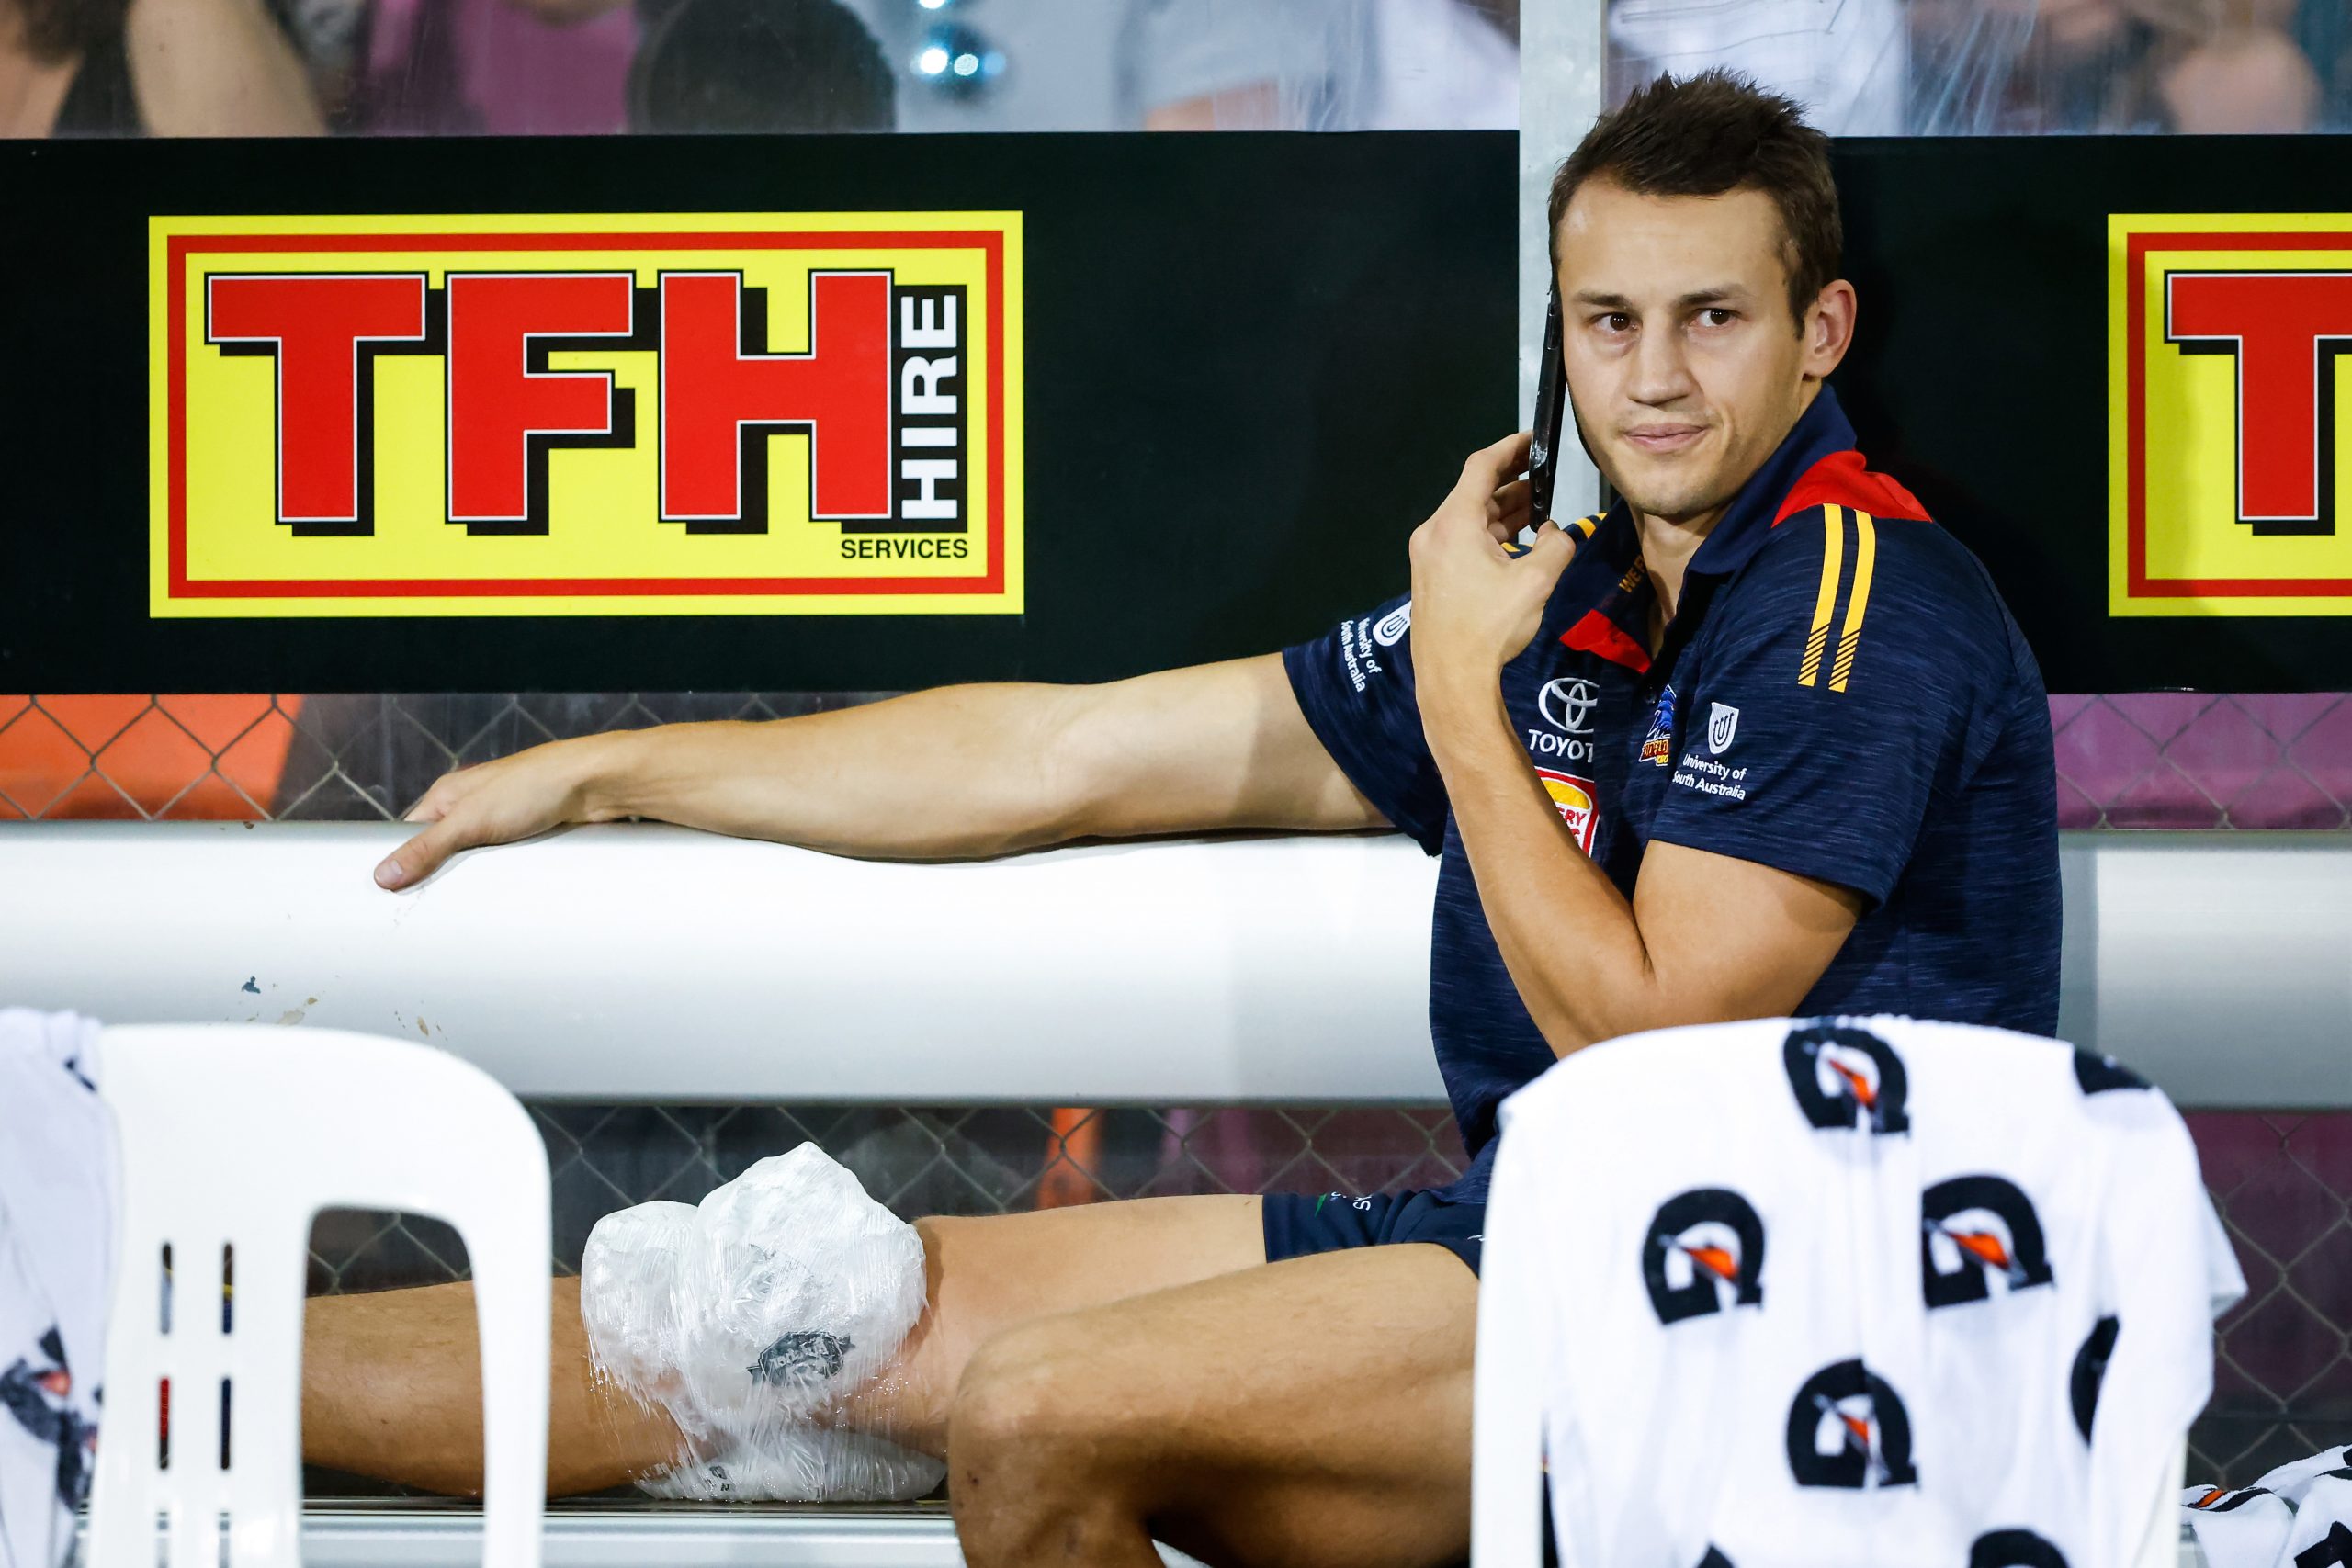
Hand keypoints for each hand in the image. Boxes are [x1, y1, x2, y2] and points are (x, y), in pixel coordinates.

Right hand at [372, 738, 607, 888]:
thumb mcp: (470, 820)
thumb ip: (427, 848)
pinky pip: (505, 863)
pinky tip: (501, 895)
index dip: (400, 862)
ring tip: (463, 909)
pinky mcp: (529, 834)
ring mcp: (502, 821)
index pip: (408, 834)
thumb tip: (382, 876)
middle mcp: (472, 806)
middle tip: (428, 911)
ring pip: (475, 860)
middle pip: (442, 851)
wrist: (596, 784)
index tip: (392, 895)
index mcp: (447, 795)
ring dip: (473, 880)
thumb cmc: (533, 787)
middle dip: (439, 878)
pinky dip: (502, 877)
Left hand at [1406, 431, 1578, 695]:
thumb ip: (1556, 545)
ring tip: (1539, 510)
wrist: (1452, 678)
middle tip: (1545, 477)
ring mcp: (1428, 555)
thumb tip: (1557, 532)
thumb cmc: (1490, 627)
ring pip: (1469, 518)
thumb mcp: (1537, 581)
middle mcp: (1434, 532)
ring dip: (1503, 511)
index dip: (1510, 447)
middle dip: (1512, 482)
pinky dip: (1489, 534)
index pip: (1482, 466)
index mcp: (1454, 523)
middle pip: (1474, 492)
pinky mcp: (1431, 576)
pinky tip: (1517, 543)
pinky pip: (1462, 541)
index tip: (1534, 440)